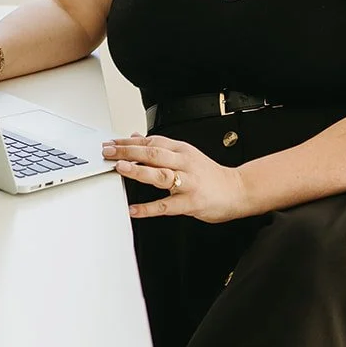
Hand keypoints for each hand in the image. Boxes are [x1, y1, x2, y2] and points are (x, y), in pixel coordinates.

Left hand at [102, 132, 248, 223]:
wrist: (238, 190)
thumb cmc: (209, 175)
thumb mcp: (186, 154)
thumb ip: (161, 147)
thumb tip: (136, 136)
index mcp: (182, 150)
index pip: (151, 141)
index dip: (128, 142)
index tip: (110, 143)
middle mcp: (184, 163)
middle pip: (153, 154)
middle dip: (128, 152)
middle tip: (108, 152)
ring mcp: (188, 183)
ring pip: (161, 174)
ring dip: (139, 171)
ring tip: (121, 169)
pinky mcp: (191, 202)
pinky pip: (167, 205)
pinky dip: (149, 208)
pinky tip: (134, 210)